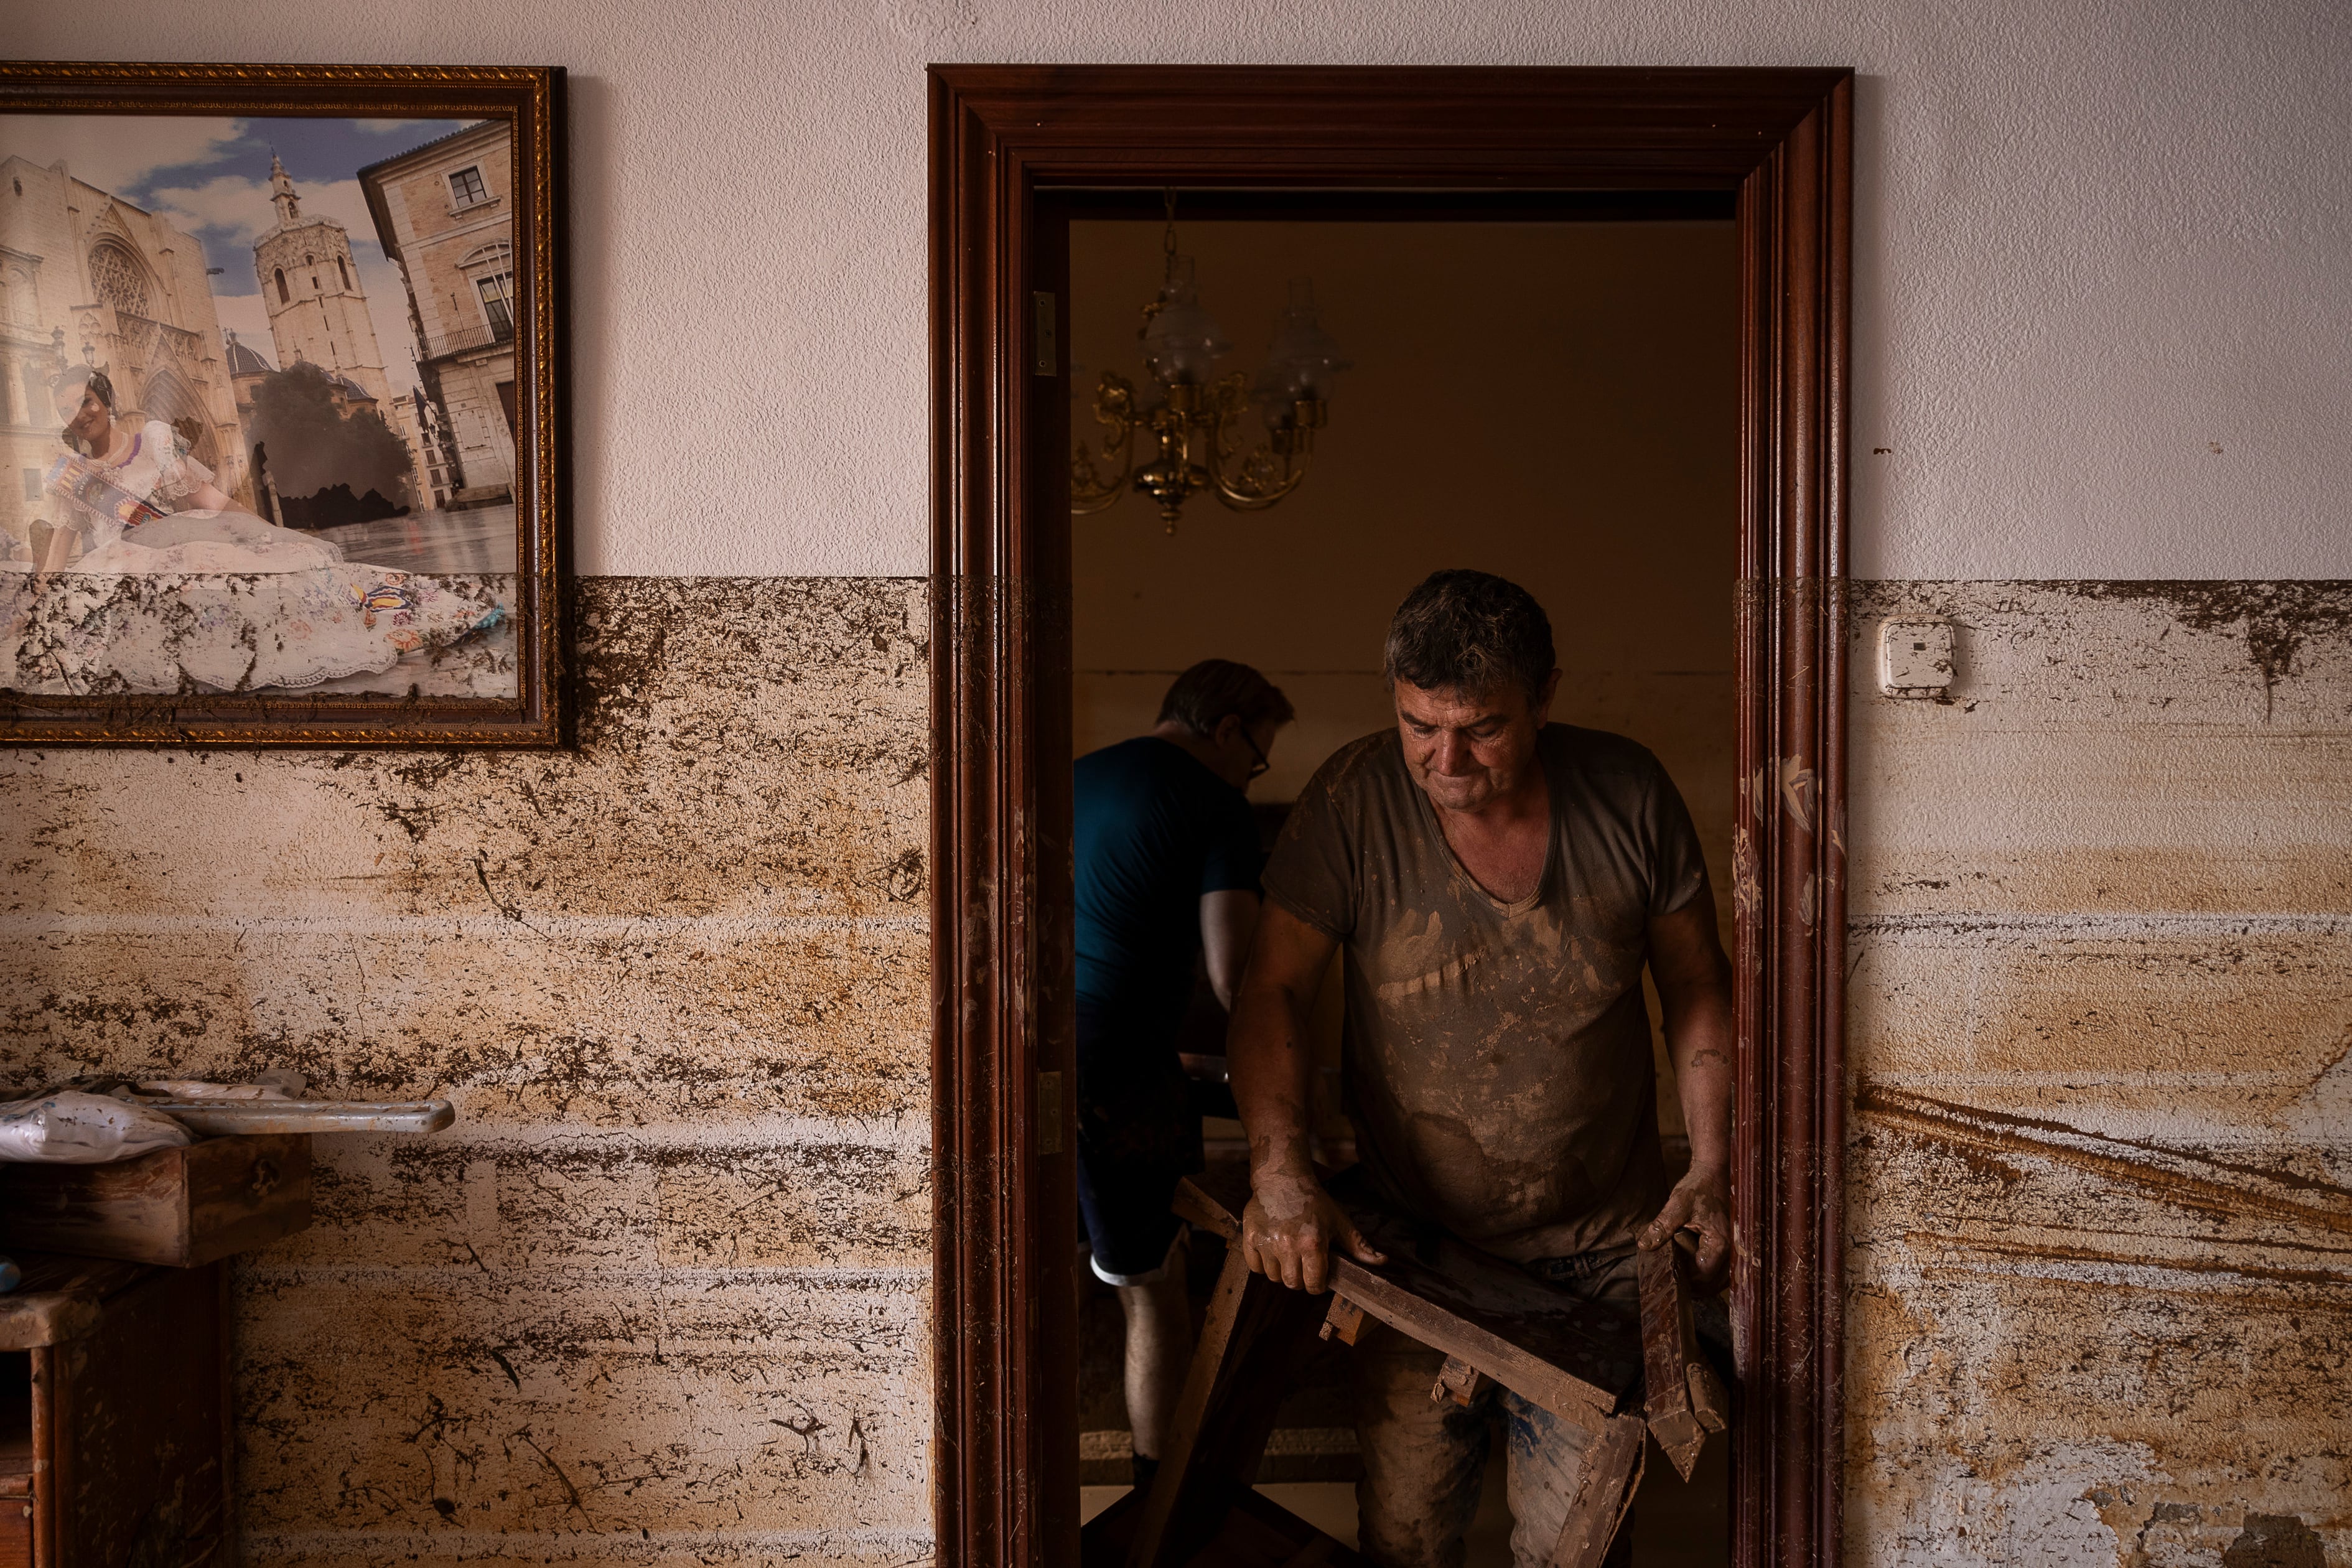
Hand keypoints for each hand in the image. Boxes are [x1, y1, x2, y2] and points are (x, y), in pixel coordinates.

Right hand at [1240, 1168, 1386, 1293]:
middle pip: (1293, 1283)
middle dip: (1300, 1279)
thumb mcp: (1340, 1222)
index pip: (1314, 1285)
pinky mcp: (1250, 1238)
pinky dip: (1263, 1265)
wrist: (1283, 1178)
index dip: (1317, 1284)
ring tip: (1287, 1255)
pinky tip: (1272, 1252)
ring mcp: (1267, 1242)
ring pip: (1273, 1277)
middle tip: (1302, 1265)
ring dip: (1281, 1271)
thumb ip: (1359, 1246)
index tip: (1317, 1277)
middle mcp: (1288, 1246)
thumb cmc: (1314, 1201)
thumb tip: (1382, 1262)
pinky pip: (1255, 1267)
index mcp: (1313, 1244)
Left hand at [1638, 1164, 1730, 1291]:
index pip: (1704, 1275)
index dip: (1687, 1281)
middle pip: (1715, 1282)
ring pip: (1721, 1278)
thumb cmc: (1699, 1187)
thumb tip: (1644, 1246)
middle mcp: (1732, 1249)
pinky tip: (1693, 1266)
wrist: (1714, 1173)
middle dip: (1696, 1286)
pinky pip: (1722, 1268)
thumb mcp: (1677, 1205)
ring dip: (1703, 1281)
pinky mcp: (1730, 1244)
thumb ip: (1662, 1226)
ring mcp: (1733, 1247)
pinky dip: (1709, 1272)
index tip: (1671, 1277)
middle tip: (1675, 1282)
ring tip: (1683, 1276)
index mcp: (1720, 1243)